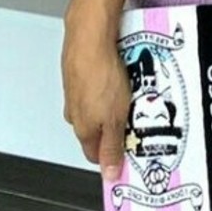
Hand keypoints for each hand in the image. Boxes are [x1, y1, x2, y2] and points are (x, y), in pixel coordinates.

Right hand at [61, 19, 131, 181]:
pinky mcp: (79, 73)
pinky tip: (122, 77)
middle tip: (136, 119)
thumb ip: (112, 147)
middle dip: (118, 127)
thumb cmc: (100, 75)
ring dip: (115, 104)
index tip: (129, 153)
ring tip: (133, 94)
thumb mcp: (115, 119)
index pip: (95, 155)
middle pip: (98, 130)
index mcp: (82, 128)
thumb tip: (109, 174)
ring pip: (98, 107)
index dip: (113, 157)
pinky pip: (98, 86)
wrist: (90, 36)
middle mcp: (74, 112)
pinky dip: (110, 85)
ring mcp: (75, 91)